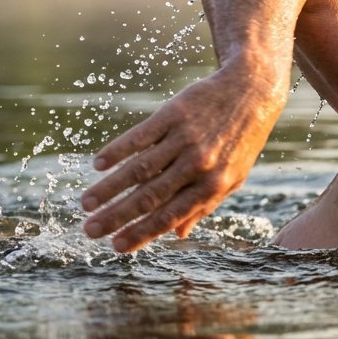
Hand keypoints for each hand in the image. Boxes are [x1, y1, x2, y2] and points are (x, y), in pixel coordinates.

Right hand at [81, 66, 286, 251]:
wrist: (252, 91)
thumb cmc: (242, 140)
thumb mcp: (234, 177)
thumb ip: (205, 205)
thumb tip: (177, 235)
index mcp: (213, 185)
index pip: (170, 216)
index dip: (141, 233)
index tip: (115, 247)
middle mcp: (198, 164)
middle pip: (149, 196)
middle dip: (116, 217)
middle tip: (89, 231)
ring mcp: (185, 139)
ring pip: (139, 169)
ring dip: (108, 188)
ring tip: (85, 204)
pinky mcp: (174, 114)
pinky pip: (140, 136)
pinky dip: (117, 151)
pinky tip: (98, 164)